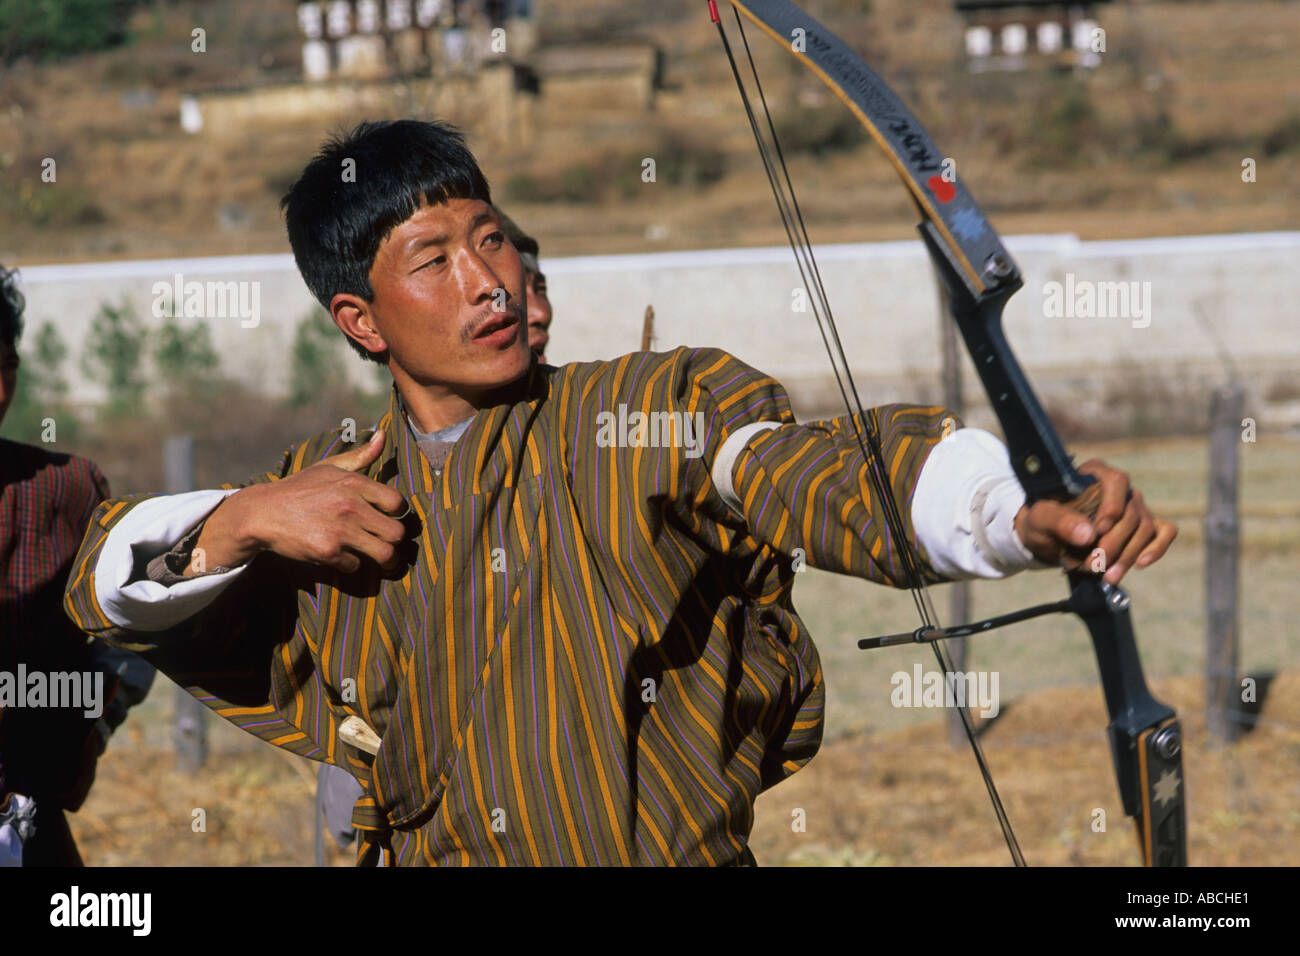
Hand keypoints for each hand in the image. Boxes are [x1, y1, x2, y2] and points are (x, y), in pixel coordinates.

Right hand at [189, 429, 409, 574]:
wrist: (262, 513)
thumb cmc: (300, 488)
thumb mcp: (328, 467)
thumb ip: (360, 456)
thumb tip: (383, 435)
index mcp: (354, 483)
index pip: (398, 503)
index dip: (397, 513)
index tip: (388, 517)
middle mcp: (351, 506)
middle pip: (397, 533)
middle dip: (395, 540)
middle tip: (387, 542)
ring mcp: (340, 531)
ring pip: (384, 554)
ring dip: (383, 559)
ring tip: (380, 558)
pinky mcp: (328, 552)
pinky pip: (355, 566)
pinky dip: (350, 564)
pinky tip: (342, 556)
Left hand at [1012, 458, 1176, 583]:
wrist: (1045, 538)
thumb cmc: (1041, 521)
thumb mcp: (1040, 519)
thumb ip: (1059, 521)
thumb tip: (1089, 534)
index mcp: (1094, 474)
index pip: (1116, 482)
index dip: (1112, 506)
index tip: (1097, 530)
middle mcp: (1119, 489)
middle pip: (1130, 513)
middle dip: (1114, 543)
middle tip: (1094, 565)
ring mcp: (1134, 507)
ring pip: (1145, 528)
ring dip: (1129, 555)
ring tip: (1108, 576)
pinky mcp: (1143, 526)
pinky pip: (1163, 532)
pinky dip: (1157, 548)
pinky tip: (1141, 564)